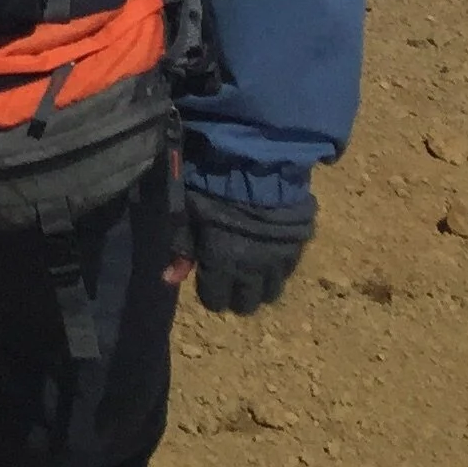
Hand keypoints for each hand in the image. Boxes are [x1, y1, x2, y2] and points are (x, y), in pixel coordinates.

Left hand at [174, 184, 314, 312]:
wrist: (258, 162)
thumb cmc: (213, 183)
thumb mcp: (188, 211)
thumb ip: (182, 247)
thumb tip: (168, 279)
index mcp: (223, 263)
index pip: (216, 300)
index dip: (209, 293)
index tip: (207, 280)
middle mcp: (253, 270)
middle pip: (247, 305)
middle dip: (236, 296)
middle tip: (229, 278)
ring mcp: (279, 260)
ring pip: (271, 293)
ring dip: (259, 286)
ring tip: (250, 270)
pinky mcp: (299, 245)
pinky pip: (288, 271)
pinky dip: (277, 269)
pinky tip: (268, 255)